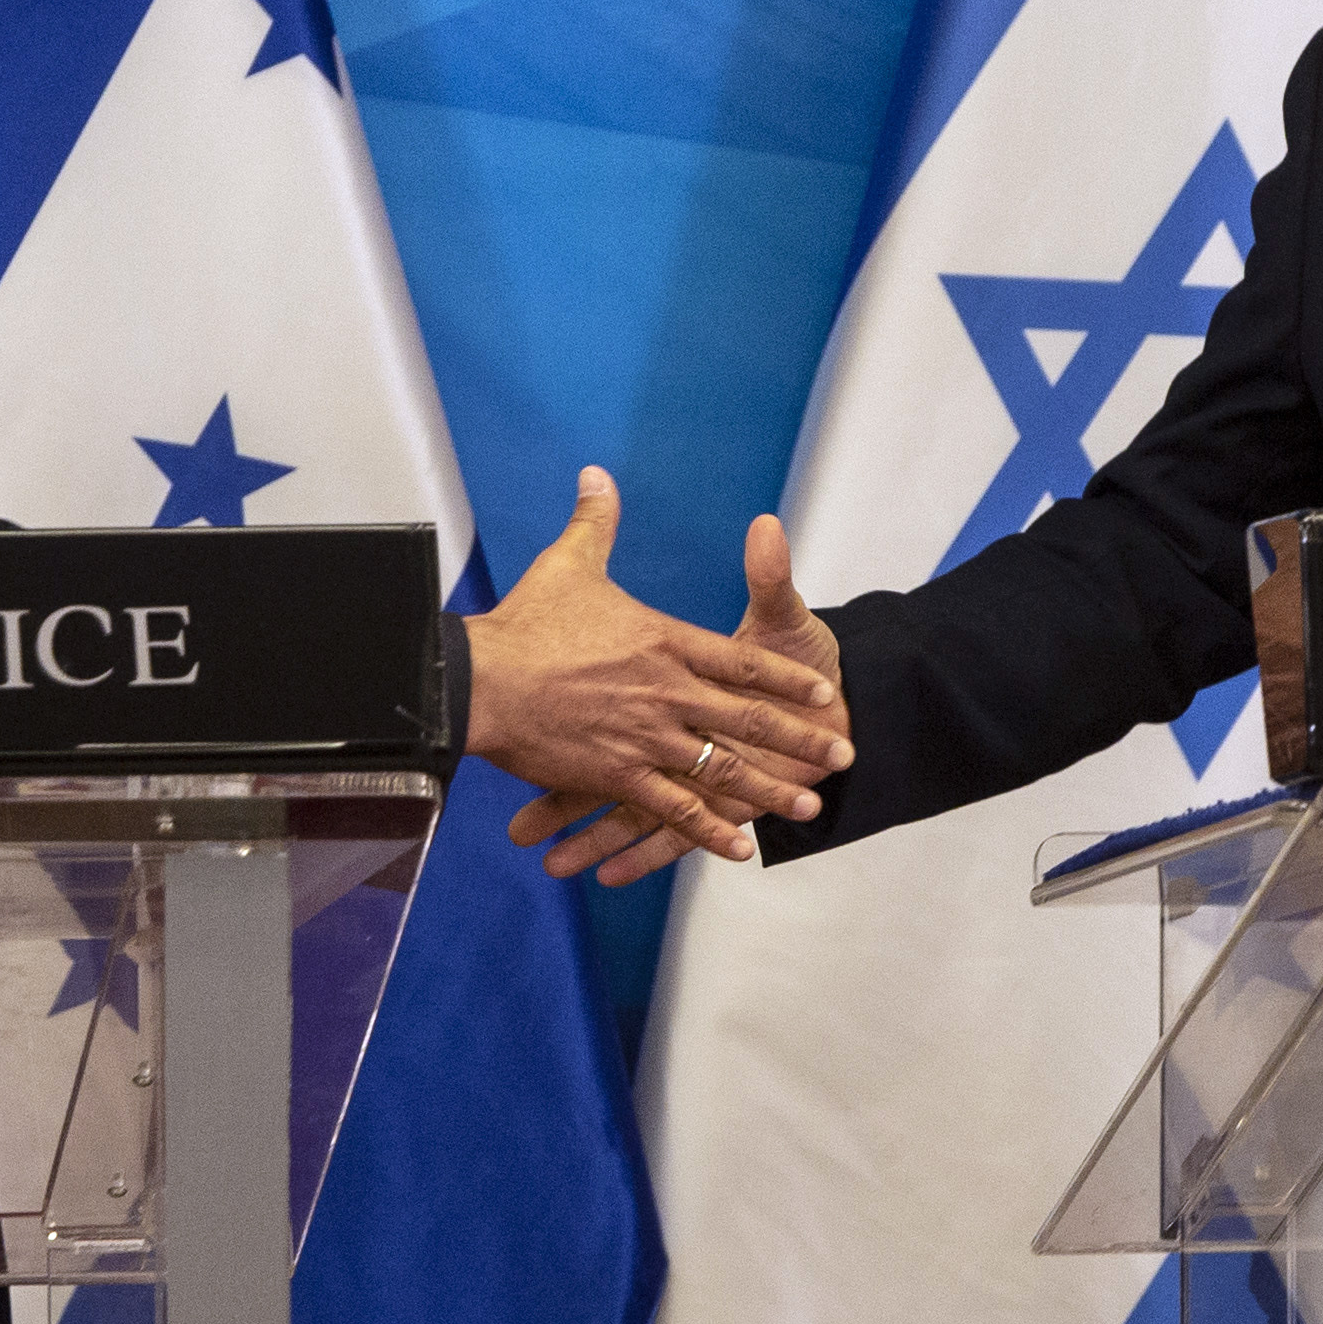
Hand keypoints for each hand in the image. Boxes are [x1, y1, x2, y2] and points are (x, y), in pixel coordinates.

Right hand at [466, 472, 850, 867]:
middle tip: (843, 751)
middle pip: (750, 720)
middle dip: (801, 738)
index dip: (788, 678)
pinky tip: (739, 847)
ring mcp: (646, 740)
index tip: (824, 692)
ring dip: (769, 790)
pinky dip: (707, 831)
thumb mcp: (568, 563)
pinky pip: (674, 810)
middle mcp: (667, 692)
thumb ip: (595, 523)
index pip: (744, 662)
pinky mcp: (617, 776)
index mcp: (665, 642)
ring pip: (724, 771)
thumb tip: (597, 476)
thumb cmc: (525, 623)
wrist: (479, 681)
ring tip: (808, 805)